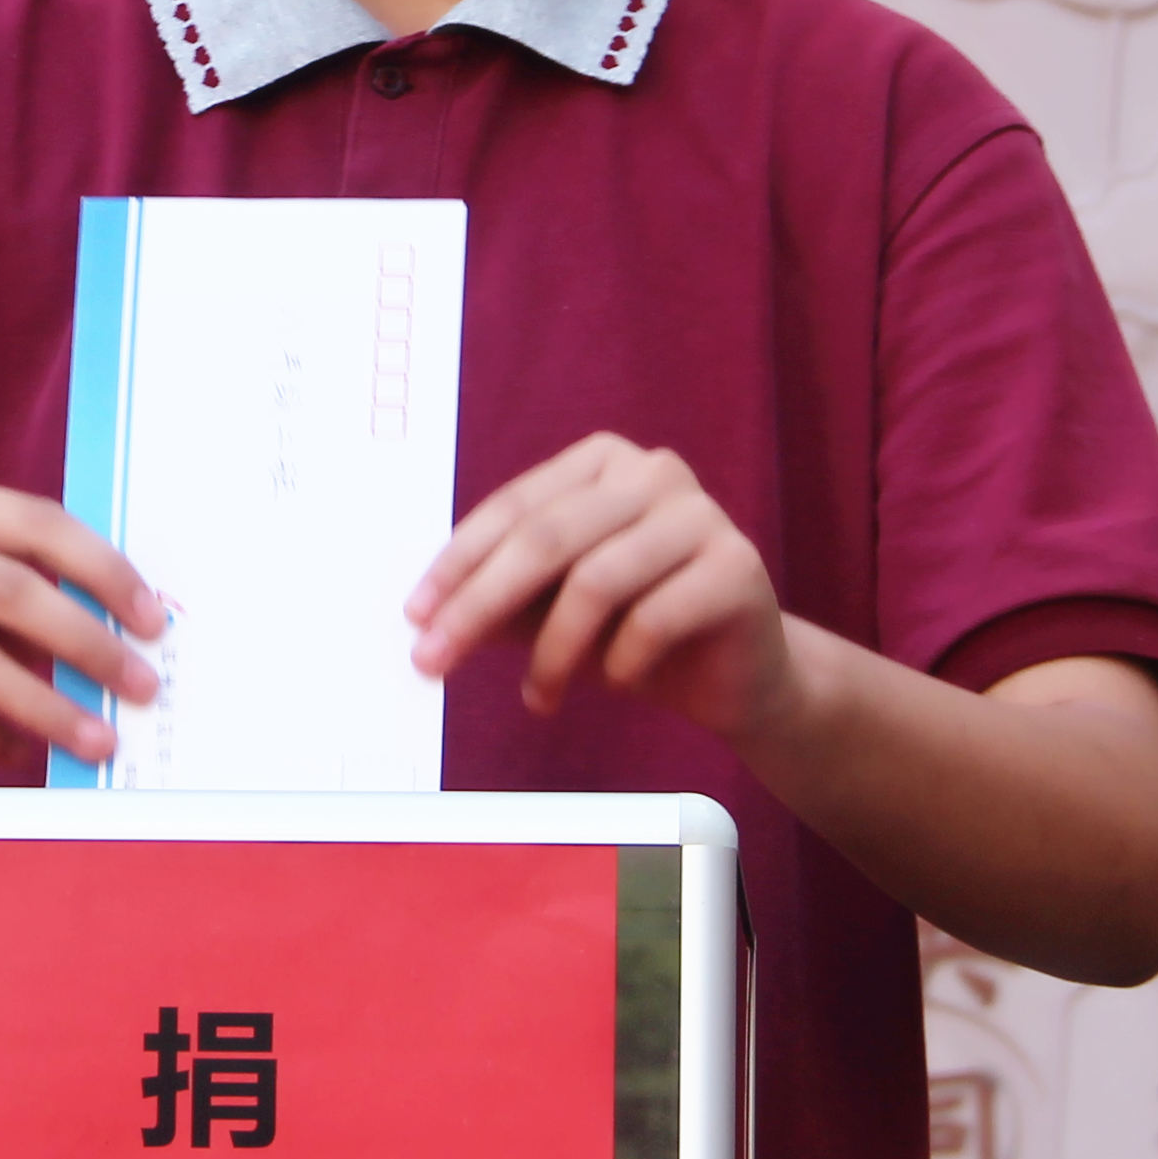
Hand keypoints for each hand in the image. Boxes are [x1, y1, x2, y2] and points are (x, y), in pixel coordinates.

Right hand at [0, 473, 167, 774]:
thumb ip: (32, 594)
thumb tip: (131, 638)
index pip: (35, 522)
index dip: (103, 570)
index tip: (152, 622)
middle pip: (7, 589)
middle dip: (85, 644)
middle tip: (140, 687)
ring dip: (44, 705)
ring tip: (94, 740)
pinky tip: (17, 752)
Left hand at [407, 433, 796, 738]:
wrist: (741, 676)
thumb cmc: (641, 633)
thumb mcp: (556, 612)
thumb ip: (504, 601)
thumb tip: (428, 616)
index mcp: (603, 463)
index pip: (514, 507)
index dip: (458, 564)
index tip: (415, 616)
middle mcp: (653, 472)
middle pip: (546, 538)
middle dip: (480, 605)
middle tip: (437, 659)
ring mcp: (701, 514)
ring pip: (595, 580)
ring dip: (553, 652)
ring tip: (541, 695)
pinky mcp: (737, 565)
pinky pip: (653, 617)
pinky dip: (620, 662)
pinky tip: (616, 682)